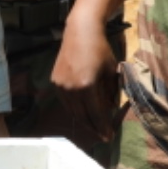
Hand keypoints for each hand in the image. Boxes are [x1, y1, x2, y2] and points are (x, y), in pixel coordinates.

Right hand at [52, 19, 121, 143]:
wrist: (80, 31)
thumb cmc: (101, 49)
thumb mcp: (112, 72)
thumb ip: (111, 93)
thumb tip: (110, 109)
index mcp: (87, 86)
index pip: (96, 114)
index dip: (103, 127)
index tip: (109, 137)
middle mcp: (71, 89)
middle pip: (83, 116)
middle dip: (94, 127)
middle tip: (103, 135)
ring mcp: (61, 86)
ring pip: (73, 111)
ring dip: (84, 120)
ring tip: (94, 125)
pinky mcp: (55, 82)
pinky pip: (66, 101)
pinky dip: (75, 108)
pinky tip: (83, 111)